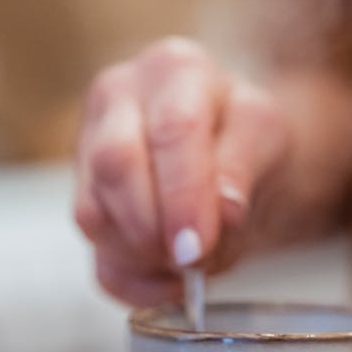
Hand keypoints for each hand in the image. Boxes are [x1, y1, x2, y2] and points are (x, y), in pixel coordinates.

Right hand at [74, 37, 287, 304]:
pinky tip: (171, 281)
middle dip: (154, 227)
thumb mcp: (266, 136)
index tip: (197, 246)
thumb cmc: (245, 135)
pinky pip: (97, 257)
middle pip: (115, 167)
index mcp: (172, 69)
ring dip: (145, 256)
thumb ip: (245, 167)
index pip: (172, 130)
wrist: (230, 151)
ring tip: (192, 262)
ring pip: (94, 215)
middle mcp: (117, 98)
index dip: (183, 194)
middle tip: (193, 260)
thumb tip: (224, 212)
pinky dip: (136, 282)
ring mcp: (88, 150)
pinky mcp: (85, 203)